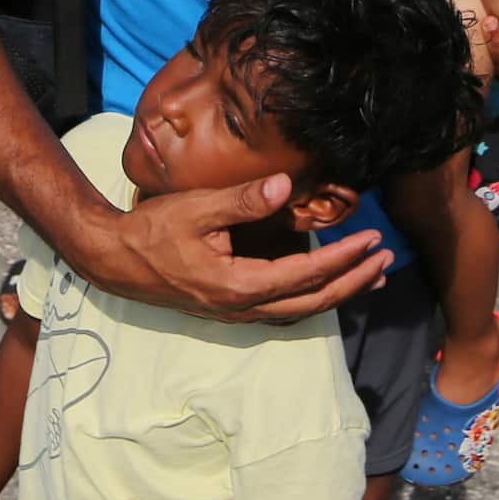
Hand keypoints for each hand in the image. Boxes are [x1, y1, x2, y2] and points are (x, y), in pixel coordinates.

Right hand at [93, 176, 390, 324]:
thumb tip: (285, 186)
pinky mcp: (230, 308)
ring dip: (337, 294)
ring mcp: (236, 313)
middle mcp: (243, 308)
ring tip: (369, 278)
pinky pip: (284, 310)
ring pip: (301, 312)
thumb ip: (241, 200)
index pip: (306, 275)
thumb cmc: (152, 230)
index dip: (342, 258)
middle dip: (353, 281)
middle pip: (313, 303)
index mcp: (239, 285)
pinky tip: (322, 286)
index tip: (371, 241)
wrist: (114, 260)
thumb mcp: (196, 209)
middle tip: (384, 261)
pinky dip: (312, 298)